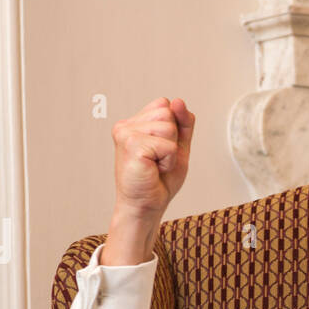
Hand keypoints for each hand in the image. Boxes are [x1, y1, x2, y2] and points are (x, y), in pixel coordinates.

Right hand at [112, 97, 195, 220]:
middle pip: (167, 111)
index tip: (161, 150)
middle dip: (172, 138)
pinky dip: (168, 160)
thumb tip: (178, 101)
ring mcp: (126, 134)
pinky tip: (154, 169)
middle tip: (159, 159)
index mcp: (134, 123)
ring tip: (156, 165)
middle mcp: (126, 125)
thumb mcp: (178, 146)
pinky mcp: (131, 145)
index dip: (174, 128)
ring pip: (168, 127)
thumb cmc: (158, 180)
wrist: (146, 206)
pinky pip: (167, 145)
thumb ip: (183, 123)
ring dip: (170, 151)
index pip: (165, 104)